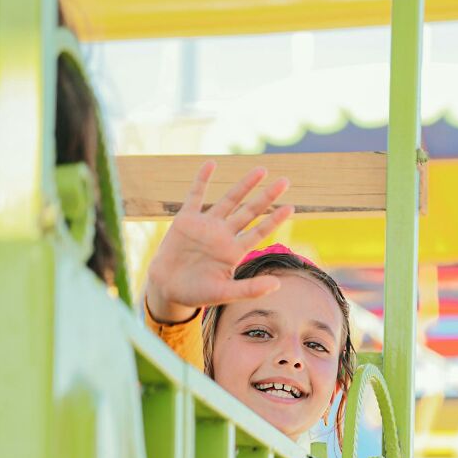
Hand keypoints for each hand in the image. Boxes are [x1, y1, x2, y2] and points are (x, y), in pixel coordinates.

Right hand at [146, 161, 293, 322]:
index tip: (290, 207)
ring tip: (262, 170)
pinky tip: (211, 164)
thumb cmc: (197, 294)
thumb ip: (250, 289)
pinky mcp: (186, 219)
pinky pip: (195, 196)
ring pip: (229, 200)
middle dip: (266, 196)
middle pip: (249, 211)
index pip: (259, 232)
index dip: (274, 219)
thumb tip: (278, 285)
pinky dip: (202, 180)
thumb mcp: (225, 293)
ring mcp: (206, 225)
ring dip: (244, 185)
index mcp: (234, 251)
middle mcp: (223, 235)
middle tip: (285, 181)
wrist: (166, 289)